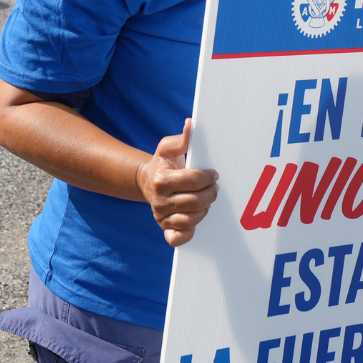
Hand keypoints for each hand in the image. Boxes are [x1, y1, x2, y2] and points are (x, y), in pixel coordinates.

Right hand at [138, 119, 219, 246]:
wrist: (148, 182)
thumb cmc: (164, 164)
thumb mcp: (168, 148)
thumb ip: (181, 139)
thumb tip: (191, 124)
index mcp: (161, 180)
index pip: (193, 180)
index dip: (208, 177)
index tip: (214, 174)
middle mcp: (159, 201)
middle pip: (195, 202)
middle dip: (210, 194)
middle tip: (215, 188)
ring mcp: (161, 217)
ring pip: (191, 219)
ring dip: (204, 210)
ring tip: (207, 200)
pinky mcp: (164, 229)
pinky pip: (178, 238)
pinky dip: (189, 232)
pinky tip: (195, 222)